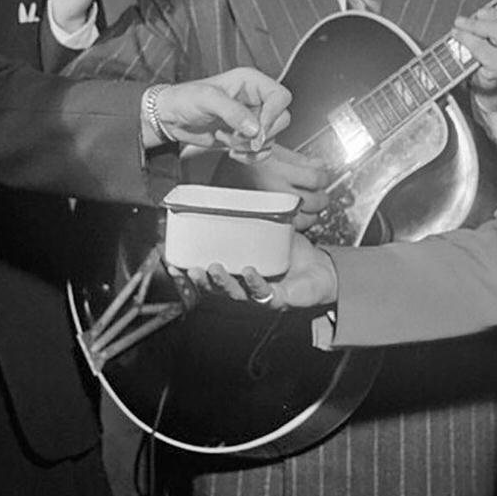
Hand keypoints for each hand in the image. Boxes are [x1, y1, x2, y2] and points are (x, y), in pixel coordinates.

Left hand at [153, 68, 290, 156]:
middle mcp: (255, 99)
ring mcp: (252, 119)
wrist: (170, 118)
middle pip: (281, 119)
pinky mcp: (246, 136)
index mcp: (250, 82)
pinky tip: (232, 151)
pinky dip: (250, 156)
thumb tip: (254, 128)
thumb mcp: (206, 99)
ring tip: (226, 138)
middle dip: (259, 133)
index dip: (273, 113)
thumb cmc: (184, 98)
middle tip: (237, 135)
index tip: (257, 128)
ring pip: (271, 138)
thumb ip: (232, 111)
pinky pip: (262, 151)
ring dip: (249, 146)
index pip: (280, 96)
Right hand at [183, 231, 338, 309]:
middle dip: (201, 280)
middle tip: (190, 268)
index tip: (174, 262)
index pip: (209, 274)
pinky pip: (263, 293)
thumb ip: (252, 220)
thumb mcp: (268, 232)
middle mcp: (245, 286)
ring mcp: (260, 295)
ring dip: (222, 283)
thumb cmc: (294, 253)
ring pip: (235, 294)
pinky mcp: (278, 299)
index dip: (190, 271)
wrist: (323, 269)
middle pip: (216, 288)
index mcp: (238, 272)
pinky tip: (249, 272)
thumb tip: (235, 196)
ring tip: (213, 268)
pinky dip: (255, 283)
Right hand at [223, 144, 331, 231]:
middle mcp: (274, 191)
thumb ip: (301, 160)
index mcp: (278, 170)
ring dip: (313, 212)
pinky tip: (295, 213)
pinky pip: (291, 227)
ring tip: (308, 203)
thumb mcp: (274, 151)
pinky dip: (299, 222)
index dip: (324, 177)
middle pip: (315, 201)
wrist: (218, 171)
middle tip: (319, 191)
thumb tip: (320, 166)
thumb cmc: (243, 159)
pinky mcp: (265, 219)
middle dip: (322, 196)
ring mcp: (270, 208)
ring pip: (306, 219)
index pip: (316, 178)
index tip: (321, 176)